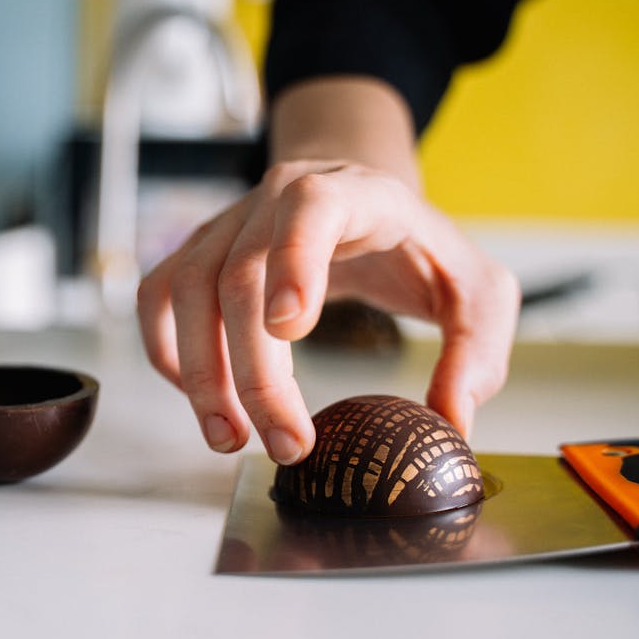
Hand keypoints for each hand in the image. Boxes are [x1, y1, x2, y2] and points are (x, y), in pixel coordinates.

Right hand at [136, 158, 519, 464]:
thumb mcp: (478, 292)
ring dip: (202, 373)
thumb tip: (450, 422)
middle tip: (286, 444)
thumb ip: (478, 351)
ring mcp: (229, 223)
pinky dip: (168, 350)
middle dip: (256, 373)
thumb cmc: (417, 248)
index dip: (295, 261)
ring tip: (229, 438)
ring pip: (189, 290)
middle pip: (241, 277)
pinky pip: (160, 295)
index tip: (291, 330)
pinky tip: (199, 396)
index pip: (312, 207)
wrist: (360, 200)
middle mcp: (276, 199)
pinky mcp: (201, 252)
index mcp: (352, 194)